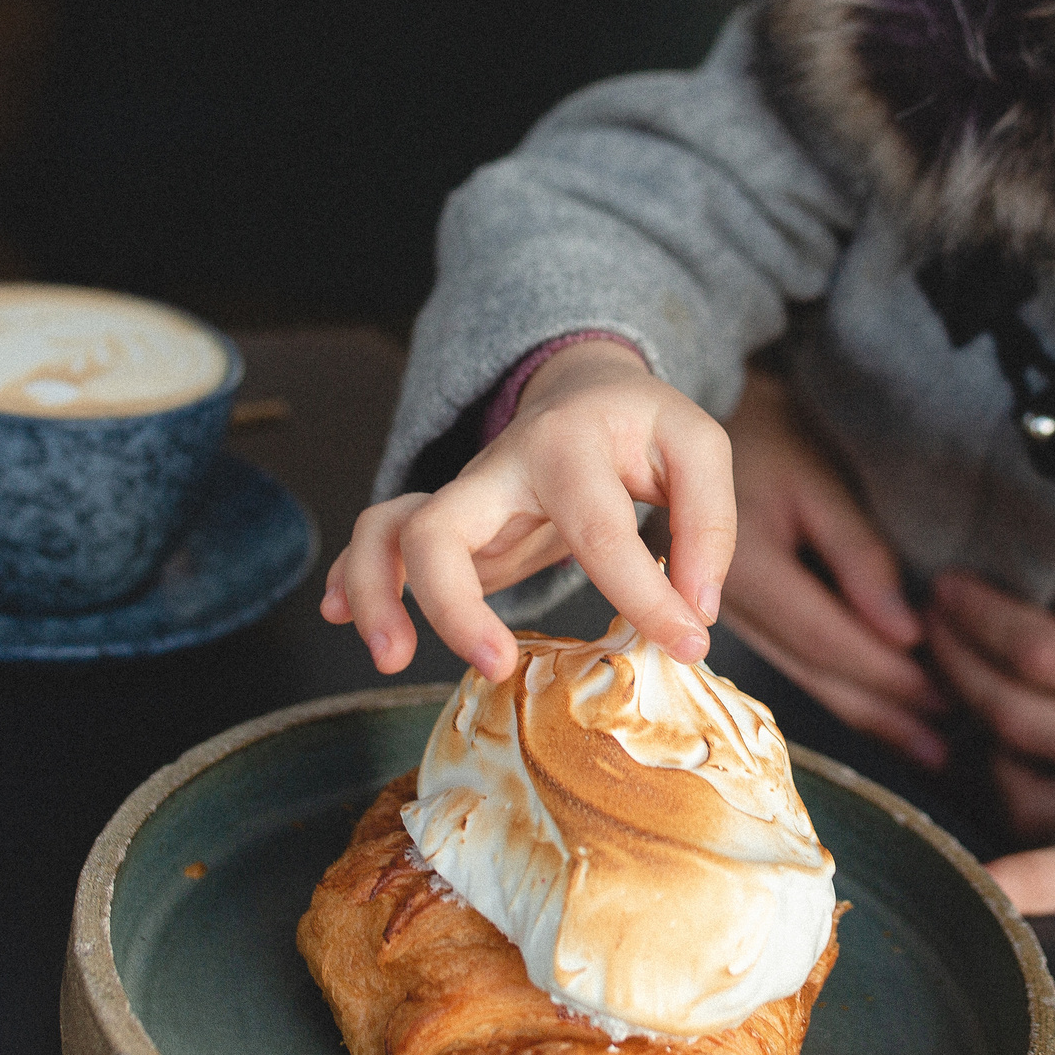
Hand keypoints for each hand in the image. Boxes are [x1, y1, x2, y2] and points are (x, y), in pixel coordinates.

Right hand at [323, 340, 731, 681]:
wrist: (585, 390)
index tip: (685, 645)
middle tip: (496, 665)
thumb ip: (707, 524)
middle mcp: (496, 468)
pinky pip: (378, 544)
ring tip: (390, 656)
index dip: (643, 597)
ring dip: (375, 593)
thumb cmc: (641, 426)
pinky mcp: (451, 524)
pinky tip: (347, 620)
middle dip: (450, 602)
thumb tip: (693, 608)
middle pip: (439, 524)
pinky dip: (354, 582)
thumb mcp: (697, 448)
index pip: (598, 531)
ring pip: (384, 529)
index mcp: (566, 445)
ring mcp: (464, 496)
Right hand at [720, 370, 945, 765]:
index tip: (945, 697)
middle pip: (816, 672)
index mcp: (748, 567)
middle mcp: (727, 603)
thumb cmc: (767, 430)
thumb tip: (905, 634)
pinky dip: (840, 687)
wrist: (690, 416)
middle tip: (945, 750)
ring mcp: (727, 612)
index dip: (887, 674)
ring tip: (923, 745)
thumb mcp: (818, 480)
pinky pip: (792, 661)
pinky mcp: (736, 611)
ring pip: (804, 676)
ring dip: (866, 712)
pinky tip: (876, 707)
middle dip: (884, 712)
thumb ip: (859, 556)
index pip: (827, 638)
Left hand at [927, 572, 1054, 832]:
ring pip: (1015, 773)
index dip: (984, 616)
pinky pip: (1035, 816)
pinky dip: (996, 769)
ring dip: (965, 714)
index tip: (951, 584)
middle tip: (932, 614)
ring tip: (946, 657)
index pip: (1048, 653)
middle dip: (957, 657)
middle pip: (1020, 712)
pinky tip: (985, 722)